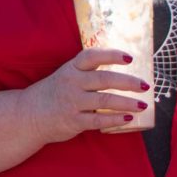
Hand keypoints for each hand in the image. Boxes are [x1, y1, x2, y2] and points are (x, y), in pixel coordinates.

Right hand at [20, 47, 148, 144]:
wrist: (30, 114)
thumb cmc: (56, 93)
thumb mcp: (68, 75)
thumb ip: (89, 72)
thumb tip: (124, 70)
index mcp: (72, 68)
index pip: (92, 56)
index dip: (111, 55)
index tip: (130, 58)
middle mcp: (72, 83)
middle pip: (104, 79)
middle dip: (127, 82)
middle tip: (145, 85)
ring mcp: (72, 102)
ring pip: (104, 101)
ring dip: (126, 103)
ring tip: (142, 105)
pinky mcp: (74, 121)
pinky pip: (98, 121)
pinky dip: (115, 119)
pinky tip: (128, 118)